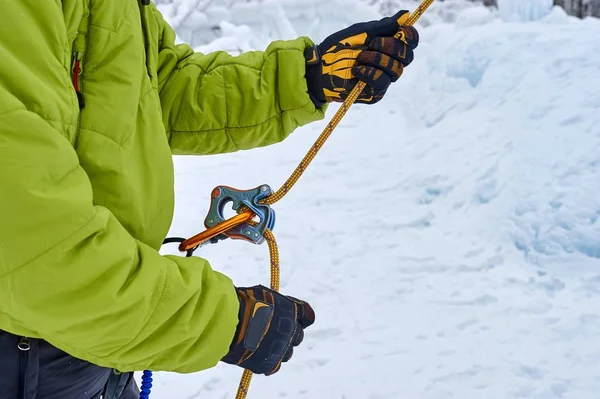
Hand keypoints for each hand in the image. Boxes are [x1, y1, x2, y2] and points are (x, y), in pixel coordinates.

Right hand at [221, 285, 314, 374]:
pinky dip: (267, 362)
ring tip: (261, 344)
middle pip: (298, 336)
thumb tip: (270, 304)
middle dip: (288, 335)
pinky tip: (256, 356)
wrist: (231, 322)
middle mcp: (292, 330)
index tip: (293, 318)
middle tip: (272, 332)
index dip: (300, 317)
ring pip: (288, 353)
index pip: (308, 315)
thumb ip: (272, 302)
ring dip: (279, 349)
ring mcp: (282, 348)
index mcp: (292, 310)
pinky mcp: (270, 363)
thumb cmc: (242, 302)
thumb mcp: (261, 293)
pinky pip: (274, 366)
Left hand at [304, 10, 418, 104]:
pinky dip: (369, 73)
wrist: (320, 67)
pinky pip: (382, 81)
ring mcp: (384, 78)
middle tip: (374, 43)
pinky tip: (357, 70)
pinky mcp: (376, 93)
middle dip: (393, 47)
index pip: (411, 42)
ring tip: (360, 57)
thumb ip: (383, 26)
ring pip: (396, 69)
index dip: (410, 36)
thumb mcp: (361, 33)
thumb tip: (405, 15)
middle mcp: (390, 62)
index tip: (401, 31)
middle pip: (408, 56)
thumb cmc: (339, 48)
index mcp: (389, 45)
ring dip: (377, 59)